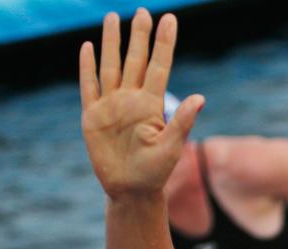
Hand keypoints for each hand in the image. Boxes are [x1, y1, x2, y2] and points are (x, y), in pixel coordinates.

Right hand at [79, 10, 202, 198]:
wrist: (130, 190)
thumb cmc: (155, 172)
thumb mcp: (172, 147)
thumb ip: (182, 121)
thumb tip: (200, 98)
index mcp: (151, 104)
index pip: (158, 65)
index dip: (163, 43)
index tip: (169, 19)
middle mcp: (131, 99)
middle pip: (135, 59)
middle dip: (138, 35)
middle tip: (142, 11)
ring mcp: (111, 105)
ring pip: (111, 66)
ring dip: (111, 43)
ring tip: (112, 18)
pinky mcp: (93, 116)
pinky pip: (89, 86)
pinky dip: (87, 67)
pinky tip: (88, 47)